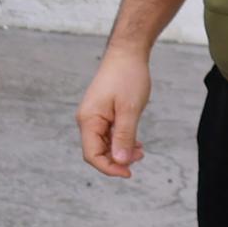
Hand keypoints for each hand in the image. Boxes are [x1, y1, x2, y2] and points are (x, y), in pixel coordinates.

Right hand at [78, 42, 150, 178]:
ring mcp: (93, 116)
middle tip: (140, 156)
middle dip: (117, 159)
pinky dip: (121, 141)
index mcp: (89, 120)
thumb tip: (119, 161)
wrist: (126, 54)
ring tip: (141, 150)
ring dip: (120, 151)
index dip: (109, 168)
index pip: (92, 154)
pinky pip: (107, 134)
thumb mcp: (130, 110)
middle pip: (96, 151)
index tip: (129, 172)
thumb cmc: (127, 78)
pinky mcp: (101, 113)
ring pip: (103, 144)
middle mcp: (87, 120)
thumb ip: (124, 136)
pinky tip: (136, 142)